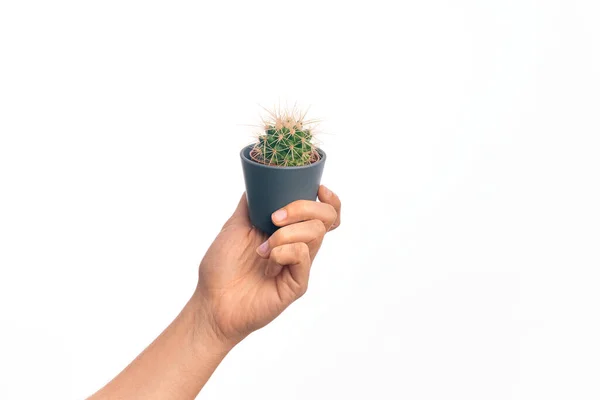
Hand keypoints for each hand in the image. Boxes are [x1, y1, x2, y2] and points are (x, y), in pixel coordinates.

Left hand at [193, 185, 341, 347]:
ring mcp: (298, 266)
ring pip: (315, 234)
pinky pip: (302, 256)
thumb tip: (259, 180)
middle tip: (275, 218)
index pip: (324, 213)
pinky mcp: (296, 284)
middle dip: (304, 208)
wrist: (210, 301)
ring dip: (287, 232)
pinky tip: (267, 258)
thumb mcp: (234, 225)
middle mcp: (298, 247)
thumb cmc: (221, 268)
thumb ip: (251, 203)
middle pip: (326, 219)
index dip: (329, 200)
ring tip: (262, 246)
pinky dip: (284, 251)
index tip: (318, 189)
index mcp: (288, 232)